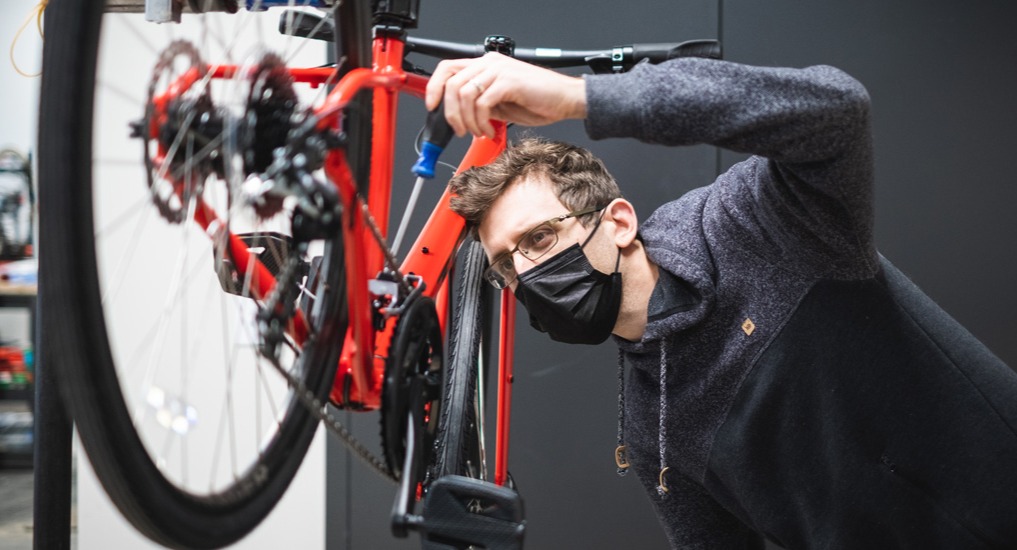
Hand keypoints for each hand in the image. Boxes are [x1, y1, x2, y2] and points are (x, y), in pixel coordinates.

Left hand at [425, 52, 586, 138]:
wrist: (566, 100)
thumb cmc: (538, 101)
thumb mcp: (500, 104)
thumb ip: (479, 105)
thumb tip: (459, 117)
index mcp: (485, 64)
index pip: (448, 69)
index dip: (434, 88)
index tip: (432, 107)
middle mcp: (490, 62)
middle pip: (451, 82)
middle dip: (450, 113)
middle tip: (459, 130)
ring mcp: (499, 70)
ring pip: (464, 93)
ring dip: (467, 120)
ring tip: (479, 131)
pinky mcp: (509, 81)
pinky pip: (482, 102)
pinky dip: (481, 121)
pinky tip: (490, 129)